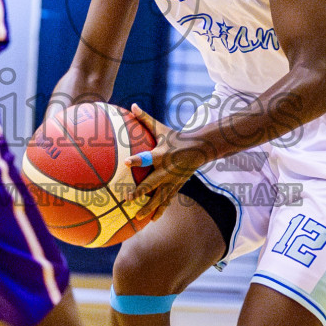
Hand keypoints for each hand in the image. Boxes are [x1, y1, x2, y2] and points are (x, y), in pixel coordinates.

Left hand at [123, 103, 210, 222]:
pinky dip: (160, 210)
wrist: (199, 149)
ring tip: (138, 216)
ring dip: (149, 207)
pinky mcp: (176, 187)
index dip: (137, 159)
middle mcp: (166, 170)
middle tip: (128, 198)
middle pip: (152, 183)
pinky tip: (151, 220)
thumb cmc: (175, 137)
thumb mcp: (161, 128)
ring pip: (159, 197)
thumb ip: (145, 119)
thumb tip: (132, 105)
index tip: (126, 162)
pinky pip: (167, 201)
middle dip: (140, 191)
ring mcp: (172, 181)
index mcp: (161, 155)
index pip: (147, 157)